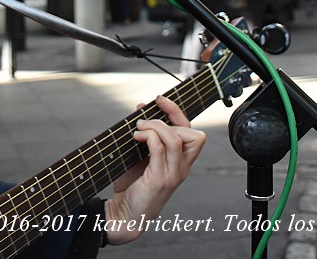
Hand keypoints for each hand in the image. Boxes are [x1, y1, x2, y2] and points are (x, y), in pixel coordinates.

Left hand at [103, 95, 206, 244]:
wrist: (123, 215)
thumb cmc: (131, 187)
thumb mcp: (140, 156)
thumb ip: (145, 135)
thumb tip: (141, 109)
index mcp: (180, 162)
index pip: (193, 133)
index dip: (178, 113)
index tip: (159, 100)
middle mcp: (181, 169)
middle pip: (193, 135)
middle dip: (170, 117)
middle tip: (146, 118)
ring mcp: (172, 175)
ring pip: (176, 140)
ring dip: (156, 126)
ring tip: (139, 128)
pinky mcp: (159, 180)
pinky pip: (160, 150)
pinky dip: (148, 137)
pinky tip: (136, 137)